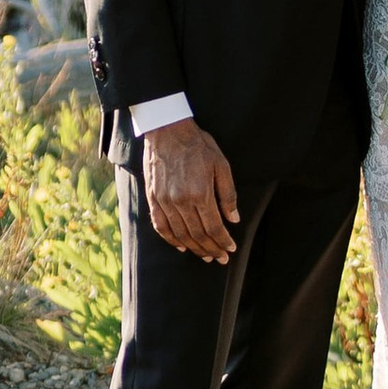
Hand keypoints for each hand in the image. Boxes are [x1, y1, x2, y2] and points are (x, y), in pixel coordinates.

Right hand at [141, 117, 239, 262]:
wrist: (167, 130)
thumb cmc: (198, 145)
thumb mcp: (221, 164)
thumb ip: (228, 194)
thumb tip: (234, 219)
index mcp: (200, 193)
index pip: (214, 227)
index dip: (223, 241)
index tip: (231, 249)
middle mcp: (181, 201)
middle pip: (198, 235)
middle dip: (212, 249)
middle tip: (221, 258)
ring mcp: (165, 201)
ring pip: (180, 234)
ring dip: (195, 248)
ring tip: (206, 256)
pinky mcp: (153, 199)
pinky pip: (161, 226)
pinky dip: (171, 240)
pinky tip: (182, 246)